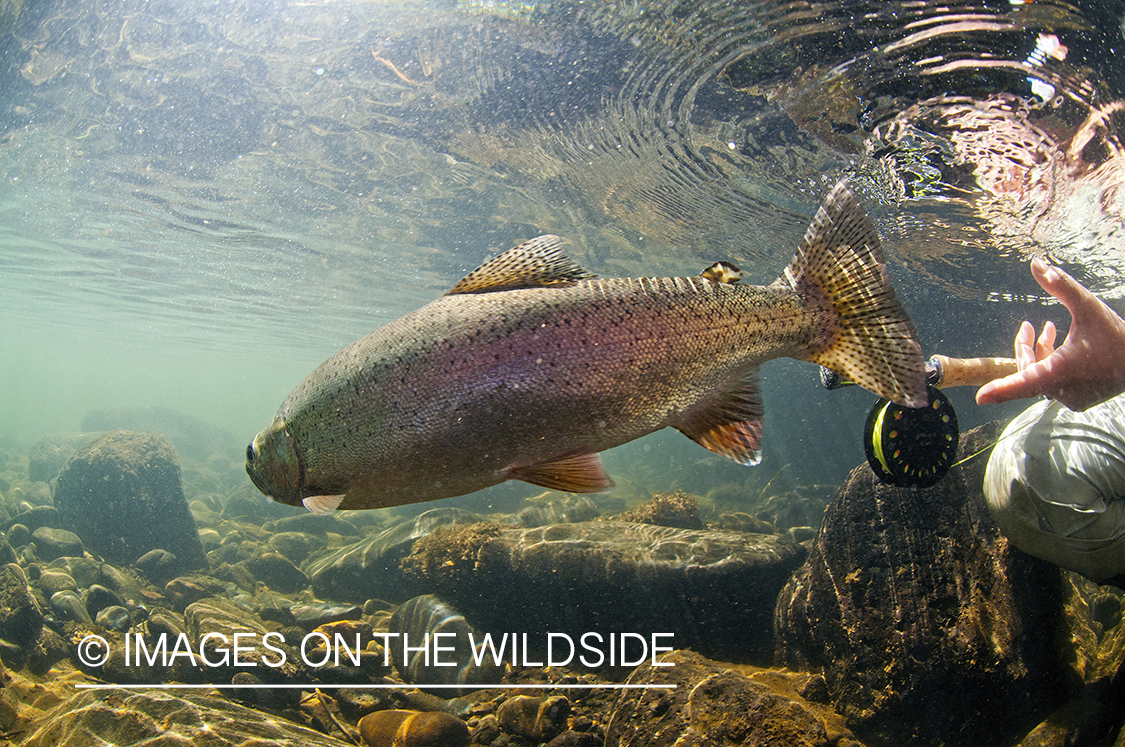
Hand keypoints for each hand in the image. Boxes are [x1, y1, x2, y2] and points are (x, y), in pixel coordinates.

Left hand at [976, 257, 1124, 410]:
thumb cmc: (1117, 334)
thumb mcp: (1089, 306)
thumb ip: (1061, 286)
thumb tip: (1036, 263)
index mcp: (1062, 370)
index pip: (1026, 383)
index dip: (1002, 390)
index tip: (981, 398)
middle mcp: (1064, 389)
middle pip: (1028, 370)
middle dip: (1026, 347)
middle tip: (1029, 327)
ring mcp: (1070, 398)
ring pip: (1040, 377)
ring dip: (1040, 353)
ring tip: (1048, 329)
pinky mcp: (1076, 401)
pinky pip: (1053, 383)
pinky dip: (1052, 365)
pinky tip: (1060, 347)